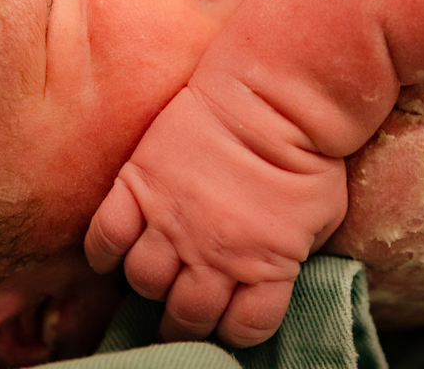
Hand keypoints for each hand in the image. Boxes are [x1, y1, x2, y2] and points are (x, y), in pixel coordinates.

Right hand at [85, 82, 346, 346]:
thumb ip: (290, 258)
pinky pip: (106, 236)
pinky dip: (103, 252)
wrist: (273, 94)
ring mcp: (172, 219)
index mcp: (264, 267)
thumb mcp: (320, 220)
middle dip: (183, 321)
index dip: (234, 328)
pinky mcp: (140, 185)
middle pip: (186, 316)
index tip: (227, 317)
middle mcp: (213, 253)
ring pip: (144, 280)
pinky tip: (111, 253)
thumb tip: (273, 277)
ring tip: (155, 273)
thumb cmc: (307, 154)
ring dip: (149, 284)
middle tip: (180, 310)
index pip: (242, 328)